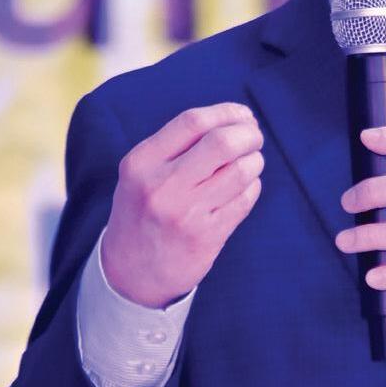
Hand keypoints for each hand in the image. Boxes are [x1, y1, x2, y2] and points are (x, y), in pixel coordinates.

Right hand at [101, 102, 263, 306]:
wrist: (130, 273)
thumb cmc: (143, 211)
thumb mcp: (142, 173)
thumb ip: (178, 146)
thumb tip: (234, 119)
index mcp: (141, 162)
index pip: (193, 122)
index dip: (227, 113)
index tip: (243, 116)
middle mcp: (162, 186)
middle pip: (222, 143)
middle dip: (248, 135)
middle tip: (254, 137)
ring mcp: (185, 214)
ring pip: (241, 171)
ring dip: (254, 162)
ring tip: (250, 164)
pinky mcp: (207, 237)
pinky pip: (244, 200)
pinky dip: (252, 188)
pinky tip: (243, 188)